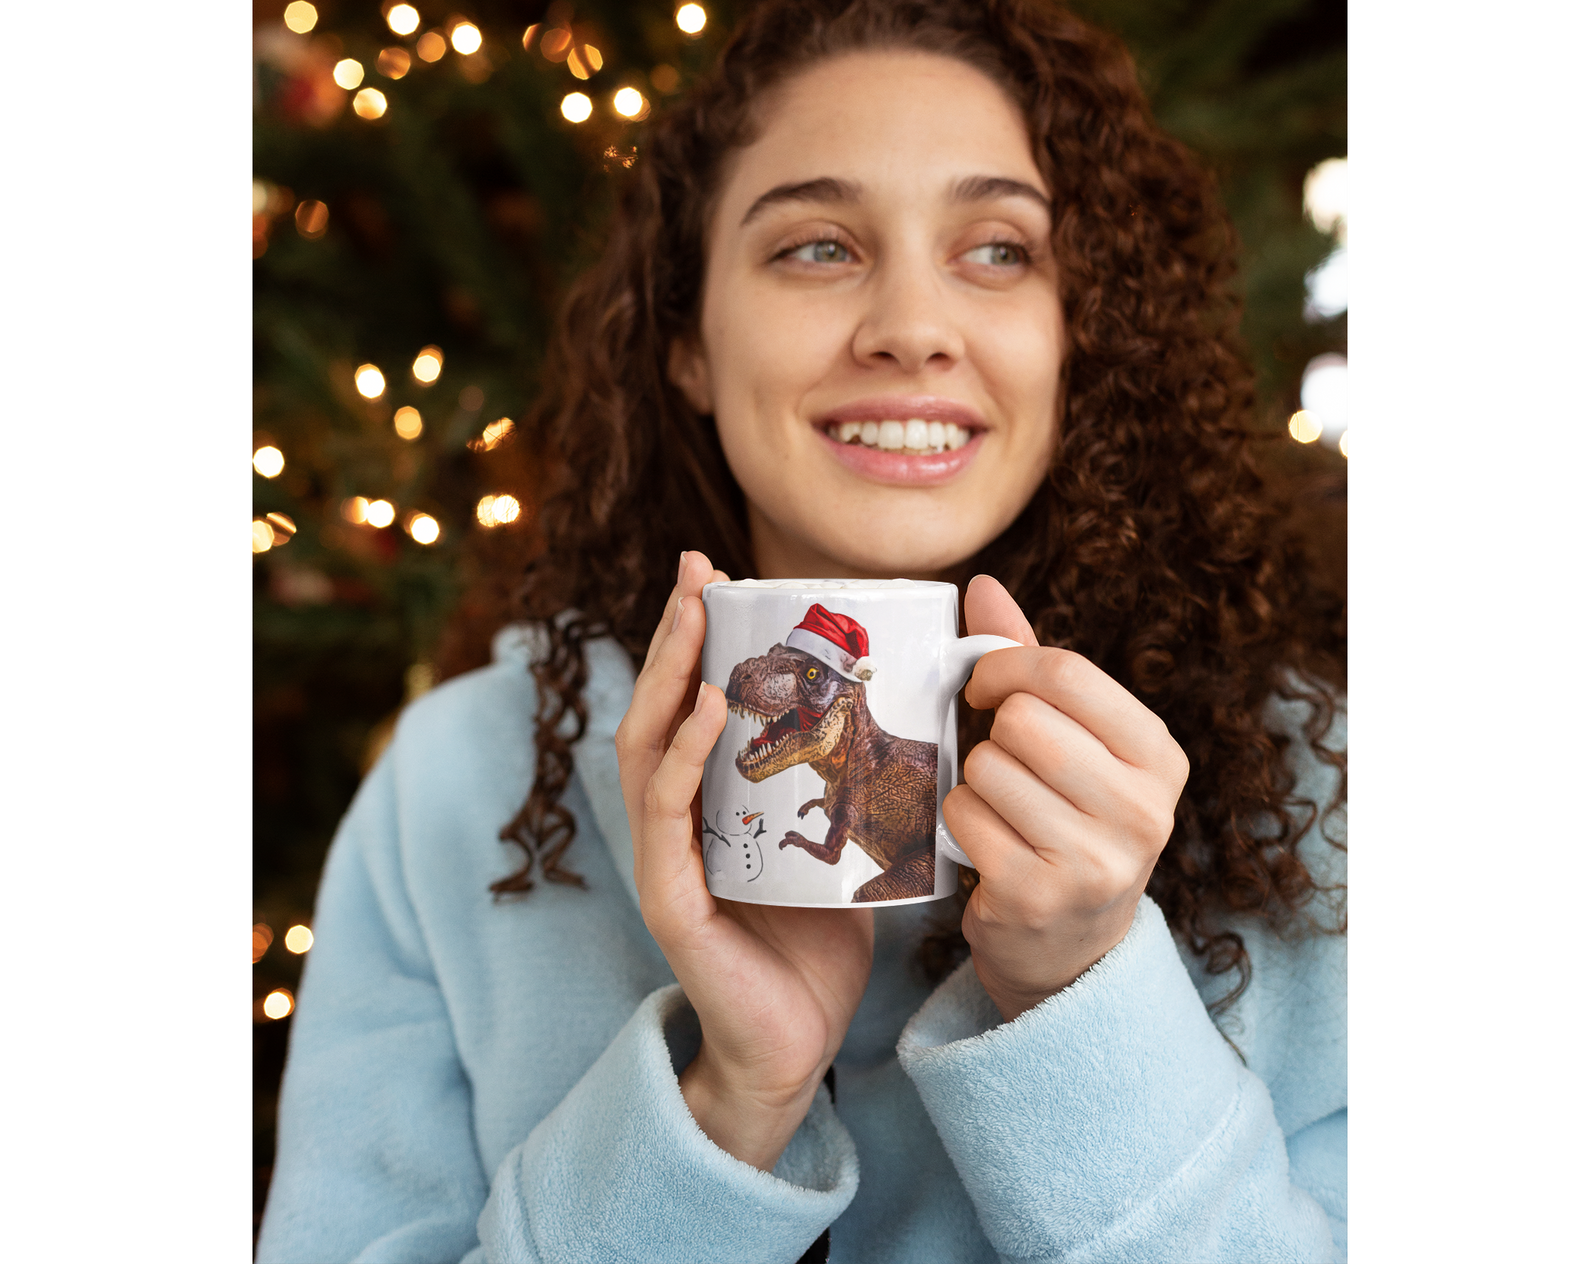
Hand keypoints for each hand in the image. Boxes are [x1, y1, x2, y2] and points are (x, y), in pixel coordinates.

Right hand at [614, 551, 873, 1170]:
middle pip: (659, 708)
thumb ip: (841, 782)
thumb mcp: (833, 843)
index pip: (691, 704)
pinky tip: (704, 710)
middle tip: (694, 568)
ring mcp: (666, 859)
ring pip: (647, 747)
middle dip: (674, 633)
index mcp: (710, 803)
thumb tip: (902, 711)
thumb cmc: (816, 944)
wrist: (800, 1047)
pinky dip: (681, 756)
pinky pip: (667, 814)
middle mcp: (677, 820)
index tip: (716, 575)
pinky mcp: (672, 900)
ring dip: (668, 676)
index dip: (696, 639)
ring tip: (693, 619)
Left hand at [943, 575, 1189, 1022]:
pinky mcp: (1037, 895)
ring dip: (974, 781)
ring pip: (986, 766)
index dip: (1007, 666)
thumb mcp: (1070, 739)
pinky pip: (962, 815)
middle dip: (993, 734)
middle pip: (1023, 719)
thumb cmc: (1065, 817)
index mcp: (1158, 756)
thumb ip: (1030, 661)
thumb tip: (982, 583)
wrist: (1071, 949)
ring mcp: (1094, 859)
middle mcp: (1142, 810)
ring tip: (1003, 810)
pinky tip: (988, 845)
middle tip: (1003, 762)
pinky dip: (959, 822)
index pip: (1069, 672)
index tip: (985, 686)